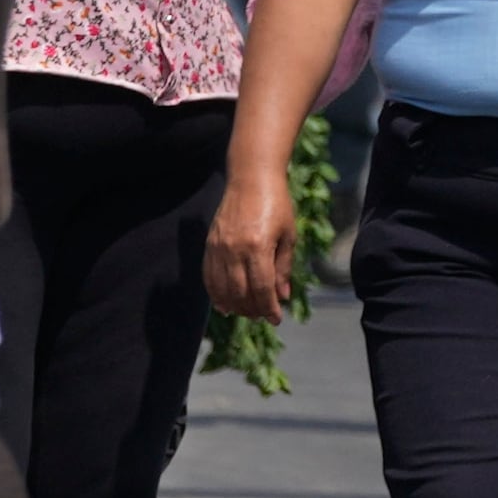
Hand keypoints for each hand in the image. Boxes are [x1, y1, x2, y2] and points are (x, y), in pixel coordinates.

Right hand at [206, 164, 299, 322]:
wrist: (251, 178)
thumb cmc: (277, 205)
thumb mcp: (288, 236)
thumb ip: (284, 268)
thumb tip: (282, 297)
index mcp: (258, 247)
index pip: (262, 288)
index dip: (269, 308)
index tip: (276, 319)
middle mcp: (235, 249)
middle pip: (240, 293)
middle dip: (252, 310)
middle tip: (262, 316)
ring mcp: (219, 247)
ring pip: (222, 288)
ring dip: (234, 306)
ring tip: (246, 312)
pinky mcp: (210, 244)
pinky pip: (208, 276)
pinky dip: (215, 294)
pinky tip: (223, 305)